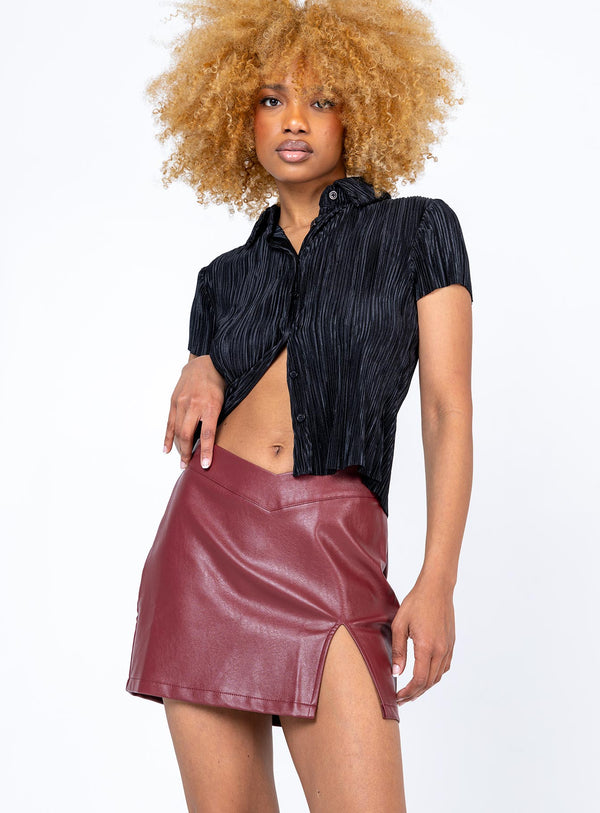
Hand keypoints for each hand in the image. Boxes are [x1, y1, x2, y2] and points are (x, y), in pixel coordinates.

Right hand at [163, 354, 225, 468]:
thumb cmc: (217, 384)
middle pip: (187, 434)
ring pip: (177, 430)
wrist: (203, 363)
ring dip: (179, 448)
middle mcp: (194, 405)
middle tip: (188, 466)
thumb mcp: (224, 400)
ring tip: (182, 461)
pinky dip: (168, 437)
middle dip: (187, 453)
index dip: (206, 450)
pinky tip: (167, 449)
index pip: (207, 433)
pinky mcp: (173, 401)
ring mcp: (181, 403)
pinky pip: (169, 423)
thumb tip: (212, 441)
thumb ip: (217, 418)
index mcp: (210, 405)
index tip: (206, 465)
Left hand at [391, 572, 455, 704]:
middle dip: (415, 694)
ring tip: (411, 690)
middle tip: (402, 699)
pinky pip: (444, 667)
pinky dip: (434, 676)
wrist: (437, 588)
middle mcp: (440, 651)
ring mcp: (448, 648)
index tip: (397, 697)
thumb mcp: (400, 625)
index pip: (418, 680)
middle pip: (429, 682)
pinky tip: (425, 675)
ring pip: (438, 676)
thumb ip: (398, 650)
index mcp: (426, 647)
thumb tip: (396, 673)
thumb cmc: (416, 603)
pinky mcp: (451, 643)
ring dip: (425, 687)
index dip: (407, 692)